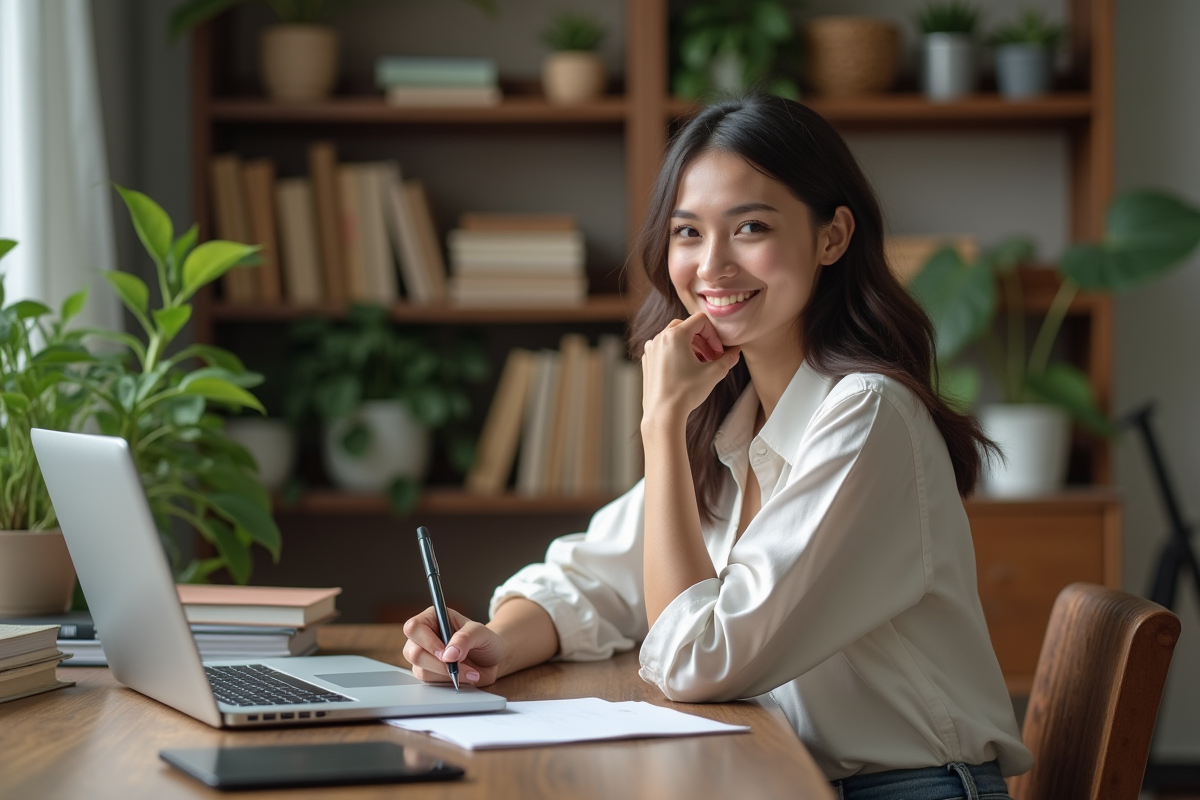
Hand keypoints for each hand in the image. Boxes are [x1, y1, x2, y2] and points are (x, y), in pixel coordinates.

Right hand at [402, 606, 502, 686]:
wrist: (492, 660)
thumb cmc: (485, 640)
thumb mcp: (481, 633)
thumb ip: (465, 638)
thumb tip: (448, 654)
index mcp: (433, 618)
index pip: (414, 628)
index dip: (427, 642)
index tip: (445, 653)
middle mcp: (424, 636)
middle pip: (412, 652)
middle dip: (437, 663)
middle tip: (458, 665)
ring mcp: (424, 656)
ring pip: (420, 670)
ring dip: (446, 674)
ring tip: (468, 671)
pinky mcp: (428, 673)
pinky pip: (429, 682)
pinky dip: (448, 681)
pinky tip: (463, 677)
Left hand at [640, 312, 740, 430]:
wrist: (663, 414)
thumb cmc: (686, 392)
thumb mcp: (713, 374)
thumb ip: (727, 359)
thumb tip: (736, 352)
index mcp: (675, 335)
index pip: (701, 321)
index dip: (714, 334)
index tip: (719, 351)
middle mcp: (660, 337)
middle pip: (687, 326)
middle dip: (703, 339)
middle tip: (713, 356)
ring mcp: (651, 349)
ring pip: (675, 337)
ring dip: (691, 345)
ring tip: (702, 362)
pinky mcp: (647, 360)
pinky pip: (664, 348)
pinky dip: (677, 352)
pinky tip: (686, 369)